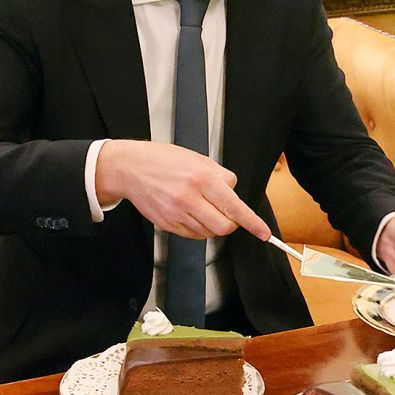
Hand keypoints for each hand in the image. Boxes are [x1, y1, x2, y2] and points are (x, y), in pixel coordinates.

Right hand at [95, 140, 271, 242]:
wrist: (130, 168)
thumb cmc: (164, 160)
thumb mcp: (198, 159)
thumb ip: (221, 177)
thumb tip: (234, 195)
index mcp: (201, 178)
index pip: (234, 206)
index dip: (252, 223)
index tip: (263, 233)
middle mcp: (189, 198)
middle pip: (224, 227)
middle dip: (231, 223)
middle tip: (226, 213)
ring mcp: (177, 213)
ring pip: (209, 233)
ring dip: (213, 224)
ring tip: (202, 206)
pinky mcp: (167, 224)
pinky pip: (193, 235)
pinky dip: (199, 228)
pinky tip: (192, 213)